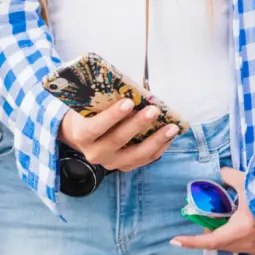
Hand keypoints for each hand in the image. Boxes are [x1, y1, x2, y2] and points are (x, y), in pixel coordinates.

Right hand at [59, 100, 178, 171]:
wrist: (83, 133)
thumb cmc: (89, 112)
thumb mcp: (89, 103)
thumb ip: (105, 98)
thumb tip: (133, 87)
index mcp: (82, 134)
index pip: (95, 127)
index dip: (112, 116)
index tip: (129, 102)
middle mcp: (95, 153)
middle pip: (117, 140)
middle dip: (138, 124)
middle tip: (154, 110)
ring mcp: (111, 163)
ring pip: (135, 154)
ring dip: (156, 140)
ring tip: (171, 127)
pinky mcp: (124, 166)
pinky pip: (144, 160)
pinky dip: (159, 148)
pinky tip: (170, 136)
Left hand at [170, 168, 254, 254]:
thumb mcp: (250, 184)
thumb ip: (232, 176)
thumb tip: (221, 171)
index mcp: (238, 231)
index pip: (208, 240)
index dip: (190, 241)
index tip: (174, 241)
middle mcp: (241, 244)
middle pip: (217, 242)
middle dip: (206, 233)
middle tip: (201, 216)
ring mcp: (251, 249)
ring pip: (228, 244)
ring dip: (220, 233)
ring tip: (219, 216)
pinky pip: (239, 243)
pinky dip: (232, 234)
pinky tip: (238, 220)